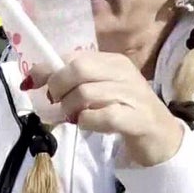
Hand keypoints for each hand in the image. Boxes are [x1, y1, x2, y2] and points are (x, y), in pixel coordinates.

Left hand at [44, 51, 183, 166]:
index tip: (32, 83)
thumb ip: (72, 83)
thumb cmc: (124, 111)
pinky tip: (88, 125)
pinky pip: (104, 116)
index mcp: (112, 61)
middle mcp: (123, 72)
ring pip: (86, 93)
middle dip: (57, 87)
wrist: (161, 136)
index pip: (73, 56)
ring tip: (72, 118)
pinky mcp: (138, 118)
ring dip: (70, 109)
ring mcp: (133, 94)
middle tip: (55, 104)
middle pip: (78, 69)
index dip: (48, 69)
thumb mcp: (99, 91)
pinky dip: (88, 122)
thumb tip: (32, 80)